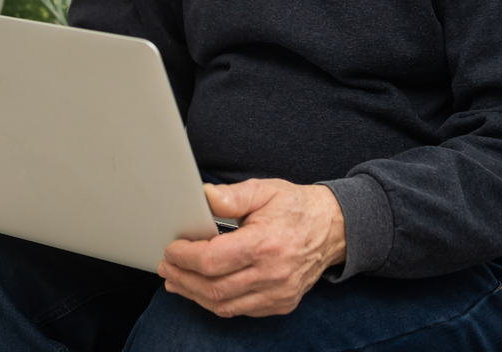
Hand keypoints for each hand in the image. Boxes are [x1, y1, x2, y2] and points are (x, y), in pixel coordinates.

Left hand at [158, 178, 345, 317]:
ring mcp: (278, 293)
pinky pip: (241, 310)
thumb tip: (203, 196)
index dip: (185, 257)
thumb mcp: (265, 190)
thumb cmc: (297, 207)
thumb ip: (232, 196)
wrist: (334, 228)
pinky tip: (204, 290)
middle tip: (166, 267)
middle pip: (213, 287)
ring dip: (194, 295)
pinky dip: (217, 302)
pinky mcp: (282, 303)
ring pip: (224, 305)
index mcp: (265, 243)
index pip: (212, 260)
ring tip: (177, 282)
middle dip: (183, 278)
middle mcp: (272, 273)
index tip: (172, 248)